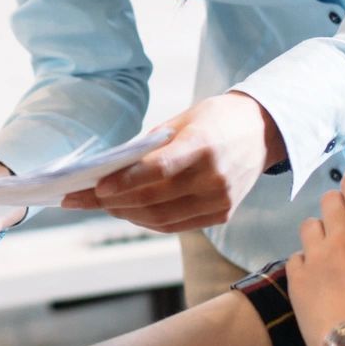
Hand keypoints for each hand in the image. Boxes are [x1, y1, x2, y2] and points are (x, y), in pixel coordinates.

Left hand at [72, 93, 282, 231]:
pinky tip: (128, 211)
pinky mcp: (223, 214)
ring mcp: (221, 199)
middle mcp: (215, 177)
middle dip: (112, 202)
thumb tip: (109, 171)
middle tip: (82, 198)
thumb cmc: (215, 120)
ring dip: (125, 214)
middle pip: (154, 199)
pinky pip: (176, 225)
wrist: (263, 131)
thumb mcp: (182, 121)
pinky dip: (147, 221)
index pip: (159, 170)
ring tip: (100, 205)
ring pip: (162, 218)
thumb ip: (150, 147)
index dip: (125, 182)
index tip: (96, 186)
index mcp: (205, 145)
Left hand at [291, 168, 344, 345]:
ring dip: (319, 236)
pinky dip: (305, 265)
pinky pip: (296, 256)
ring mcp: (317, 257)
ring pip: (309, 224)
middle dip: (337, 210)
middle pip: (330, 199)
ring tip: (331, 258)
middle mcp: (344, 238)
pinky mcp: (297, 278)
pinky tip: (318, 282)